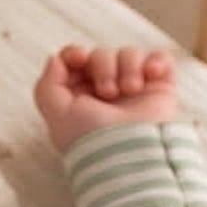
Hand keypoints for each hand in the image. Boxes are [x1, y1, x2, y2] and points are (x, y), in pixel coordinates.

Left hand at [34, 44, 179, 151]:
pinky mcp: (159, 89)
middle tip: (108, 92)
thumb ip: (46, 85)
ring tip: (130, 90)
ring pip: (129, 54)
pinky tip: (151, 74)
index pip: (75, 61)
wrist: (130, 152)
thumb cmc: (91, 139)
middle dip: (103, 66)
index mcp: (81, 97)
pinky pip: (159, 60)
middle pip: (102, 55)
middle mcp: (106, 92)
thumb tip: (55, 59)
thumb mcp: (57, 115)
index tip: (80, 58)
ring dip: (128, 66)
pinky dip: (156, 61)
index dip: (75, 54)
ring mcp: (134, 90)